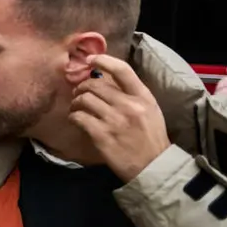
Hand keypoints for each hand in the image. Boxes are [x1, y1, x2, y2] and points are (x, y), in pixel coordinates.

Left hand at [69, 54, 170, 182]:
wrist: (152, 167)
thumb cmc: (150, 138)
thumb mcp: (149, 110)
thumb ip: (131, 94)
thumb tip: (106, 78)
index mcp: (143, 97)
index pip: (123, 70)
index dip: (103, 60)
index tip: (90, 60)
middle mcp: (129, 105)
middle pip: (95, 85)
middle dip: (82, 87)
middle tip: (79, 93)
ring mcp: (114, 120)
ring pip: (84, 99)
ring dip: (76, 102)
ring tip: (77, 108)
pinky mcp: (101, 135)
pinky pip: (79, 117)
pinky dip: (73, 117)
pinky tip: (76, 120)